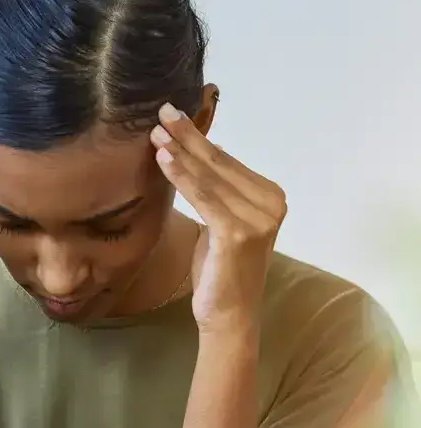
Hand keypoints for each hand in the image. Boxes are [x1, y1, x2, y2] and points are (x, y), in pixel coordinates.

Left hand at [150, 104, 286, 334]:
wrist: (228, 316)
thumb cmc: (220, 272)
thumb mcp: (221, 222)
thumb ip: (218, 190)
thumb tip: (204, 149)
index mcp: (271, 197)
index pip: (227, 161)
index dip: (198, 137)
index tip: (172, 116)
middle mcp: (271, 204)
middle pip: (219, 163)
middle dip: (187, 136)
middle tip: (161, 111)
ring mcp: (258, 219)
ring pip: (209, 178)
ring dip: (180, 152)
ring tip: (156, 133)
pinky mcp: (238, 233)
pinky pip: (203, 198)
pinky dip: (181, 176)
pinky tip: (163, 160)